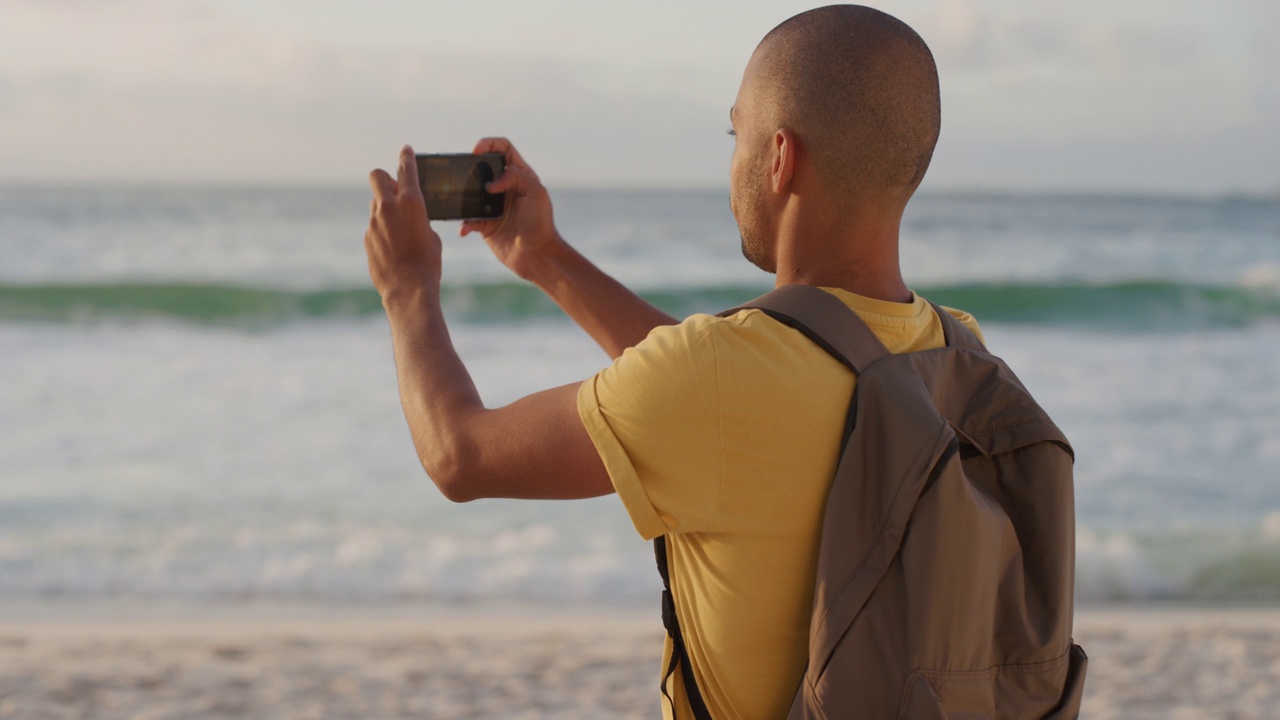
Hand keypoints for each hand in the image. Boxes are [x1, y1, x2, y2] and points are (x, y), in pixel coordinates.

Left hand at [365, 145, 442, 301]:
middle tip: (395, 191)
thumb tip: (409, 217)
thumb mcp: (432, 234)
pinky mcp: (367, 238)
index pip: (406, 169)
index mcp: (411, 202)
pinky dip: (383, 231)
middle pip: (377, 176)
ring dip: (385, 209)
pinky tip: (394, 248)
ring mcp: (374, 222)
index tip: (405, 150)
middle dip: (385, 179)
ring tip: (401, 230)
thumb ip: (419, 218)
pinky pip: (375, 226)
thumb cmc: (428, 263)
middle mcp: (388, 207)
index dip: (406, 157)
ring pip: (376, 204)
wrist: (408, 289)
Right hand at [459, 137, 562, 280]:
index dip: (489, 143)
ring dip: (464, 194)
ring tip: (462, 199)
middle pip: (483, 167)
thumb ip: (516, 176)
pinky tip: (466, 228)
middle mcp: (505, 188)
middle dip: (471, 166)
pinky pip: (468, 218)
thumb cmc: (541, 224)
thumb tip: (491, 183)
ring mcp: (493, 205)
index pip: (503, 149)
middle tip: (465, 173)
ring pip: (471, 191)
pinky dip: (464, 223)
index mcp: (520, 175)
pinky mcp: (485, 224)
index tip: (476, 150)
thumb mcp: (536, 192)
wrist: (536, 256)